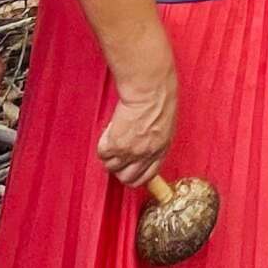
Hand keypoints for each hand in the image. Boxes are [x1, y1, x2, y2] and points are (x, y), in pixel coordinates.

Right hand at [96, 70, 176, 185]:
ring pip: (111, 167)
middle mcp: (146, 155)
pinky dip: (103, 143)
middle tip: (117, 155)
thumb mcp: (165, 124)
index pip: (147, 177)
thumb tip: (145, 145)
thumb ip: (156, 140)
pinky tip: (109, 131)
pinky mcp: (115, 144)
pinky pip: (102, 153)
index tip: (130, 169)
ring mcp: (130, 151)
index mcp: (161, 150)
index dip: (136, 176)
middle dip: (120, 169)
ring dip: (110, 156)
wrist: (150, 89)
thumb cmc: (160, 97)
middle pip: (127, 178)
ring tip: (113, 139)